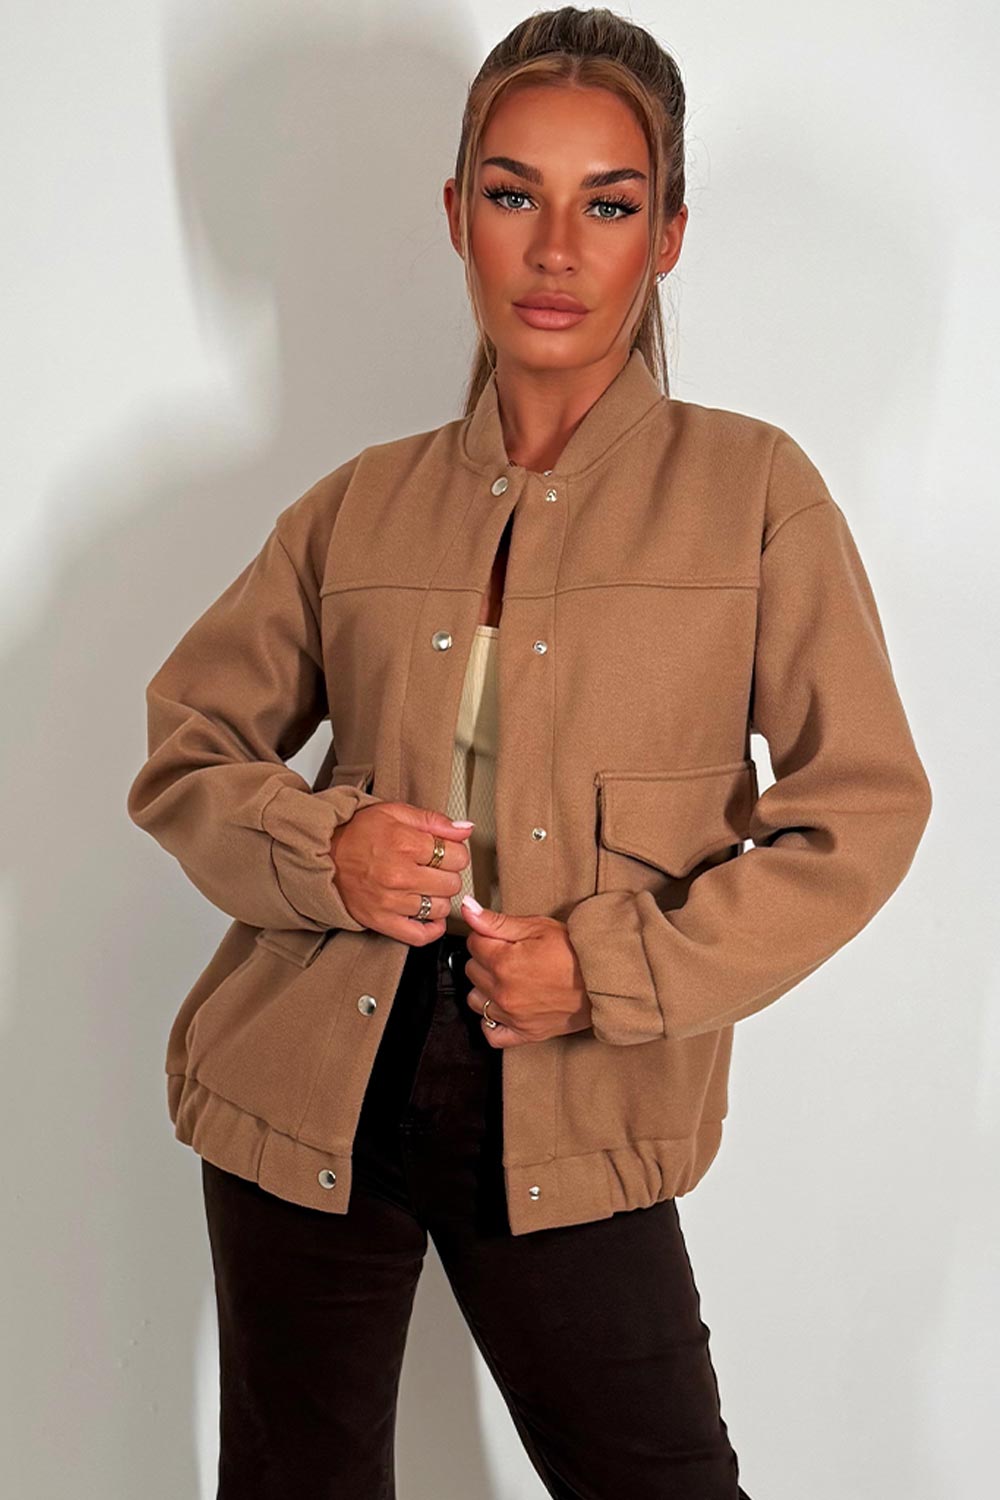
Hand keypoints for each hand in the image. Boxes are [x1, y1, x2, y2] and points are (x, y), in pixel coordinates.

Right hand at [328, 802, 472, 944]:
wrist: (322, 855)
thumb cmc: (356, 833)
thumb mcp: (394, 812)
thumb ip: (433, 820)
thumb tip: (464, 829)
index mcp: (405, 844)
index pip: (457, 856)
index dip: (456, 852)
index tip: (446, 851)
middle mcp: (399, 875)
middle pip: (452, 883)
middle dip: (448, 874)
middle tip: (434, 868)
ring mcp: (391, 902)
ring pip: (440, 908)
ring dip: (438, 898)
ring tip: (425, 887)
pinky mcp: (381, 921)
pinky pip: (419, 935)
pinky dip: (431, 928)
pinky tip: (428, 915)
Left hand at [457, 897, 592, 1047]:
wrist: (604, 981)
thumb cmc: (576, 953)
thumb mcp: (538, 927)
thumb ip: (497, 922)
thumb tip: (468, 909)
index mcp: (504, 962)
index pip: (473, 943)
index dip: (487, 936)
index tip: (502, 937)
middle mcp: (503, 991)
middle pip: (471, 970)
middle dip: (486, 959)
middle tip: (510, 955)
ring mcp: (512, 1016)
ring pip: (476, 1000)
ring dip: (486, 989)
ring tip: (508, 979)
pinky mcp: (524, 1034)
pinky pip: (491, 1034)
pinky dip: (492, 1022)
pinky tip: (504, 1008)